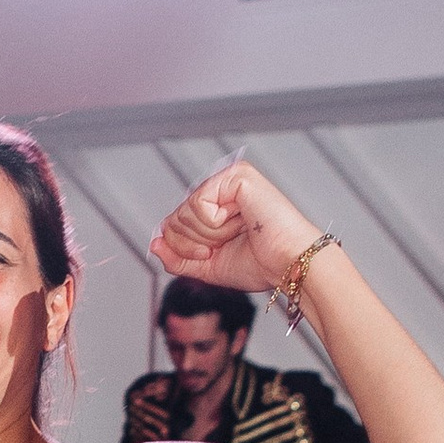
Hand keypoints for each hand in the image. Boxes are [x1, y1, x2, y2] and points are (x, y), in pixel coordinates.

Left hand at [151, 157, 319, 301]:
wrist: (289, 264)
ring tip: (238, 232)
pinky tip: (240, 222)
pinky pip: (198, 205)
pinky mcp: (236, 176)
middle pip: (174, 220)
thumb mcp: (208, 266)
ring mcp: (228, 179)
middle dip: (195, 244)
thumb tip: (154, 243)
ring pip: (184, 214)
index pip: (173, 226)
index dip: (186, 250)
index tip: (213, 255)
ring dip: (208, 236)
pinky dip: (214, 224)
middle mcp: (220, 188)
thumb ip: (178, 257)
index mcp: (215, 206)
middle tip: (227, 243)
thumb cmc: (260, 264)